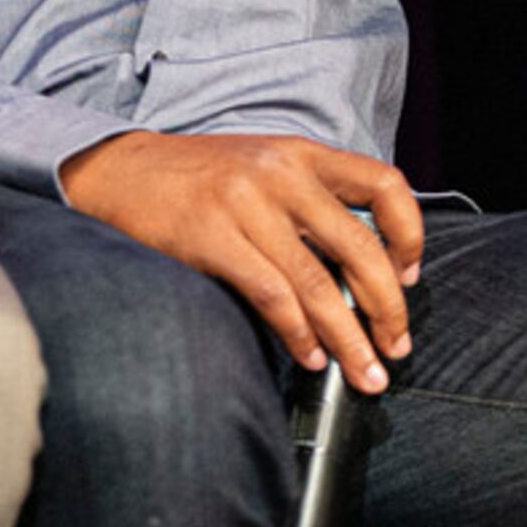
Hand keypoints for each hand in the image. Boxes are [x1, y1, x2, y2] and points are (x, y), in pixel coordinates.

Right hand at [60, 130, 423, 391]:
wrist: (117, 170)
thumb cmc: (193, 179)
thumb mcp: (260, 167)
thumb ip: (308, 203)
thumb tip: (361, 273)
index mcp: (299, 153)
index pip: (384, 184)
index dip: (409, 235)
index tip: (410, 274)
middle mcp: (279, 173)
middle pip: (361, 249)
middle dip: (388, 310)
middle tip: (396, 347)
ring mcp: (244, 203)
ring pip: (319, 284)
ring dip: (350, 340)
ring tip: (364, 372)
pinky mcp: (211, 235)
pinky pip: (272, 296)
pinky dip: (298, 334)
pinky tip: (308, 355)